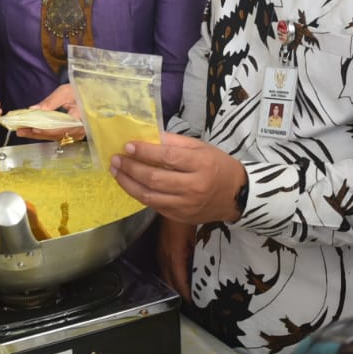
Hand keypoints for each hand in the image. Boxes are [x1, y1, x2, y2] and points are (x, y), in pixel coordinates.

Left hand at [15, 84, 86, 140]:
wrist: (91, 96)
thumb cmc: (81, 91)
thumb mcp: (66, 92)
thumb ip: (51, 101)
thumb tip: (34, 109)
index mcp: (82, 117)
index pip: (64, 127)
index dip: (48, 129)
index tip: (34, 128)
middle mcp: (80, 129)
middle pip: (56, 134)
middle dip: (37, 133)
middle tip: (20, 130)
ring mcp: (76, 133)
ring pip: (54, 137)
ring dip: (37, 134)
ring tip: (22, 131)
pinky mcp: (71, 134)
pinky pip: (56, 135)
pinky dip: (43, 132)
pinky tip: (31, 130)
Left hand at [110, 133, 245, 225]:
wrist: (236, 196)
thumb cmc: (218, 166)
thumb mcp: (202, 147)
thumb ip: (175, 142)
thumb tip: (148, 136)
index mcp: (201, 164)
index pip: (167, 157)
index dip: (145, 152)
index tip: (127, 146)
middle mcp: (193, 186)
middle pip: (154, 178)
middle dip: (131, 168)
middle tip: (116, 159)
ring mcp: (186, 205)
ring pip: (149, 196)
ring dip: (128, 183)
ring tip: (116, 172)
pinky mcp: (180, 217)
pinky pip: (154, 206)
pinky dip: (139, 194)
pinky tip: (130, 184)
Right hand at [156, 217, 195, 300]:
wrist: (176, 201)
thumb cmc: (188, 217)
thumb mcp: (195, 237)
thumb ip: (195, 255)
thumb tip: (197, 271)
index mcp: (174, 252)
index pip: (178, 278)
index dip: (184, 291)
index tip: (191, 300)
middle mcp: (164, 253)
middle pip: (168, 279)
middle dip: (177, 290)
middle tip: (187, 301)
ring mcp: (161, 249)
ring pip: (164, 272)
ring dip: (171, 283)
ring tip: (180, 292)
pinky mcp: (161, 245)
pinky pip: (163, 264)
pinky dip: (169, 273)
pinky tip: (174, 276)